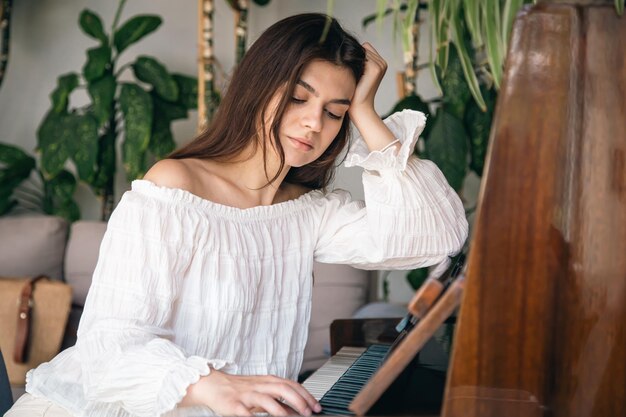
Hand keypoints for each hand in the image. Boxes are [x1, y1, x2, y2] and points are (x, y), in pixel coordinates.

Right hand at [180, 369, 321, 416]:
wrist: (214, 385)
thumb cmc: (240, 389)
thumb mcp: (263, 391)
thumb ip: (280, 399)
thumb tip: (299, 409)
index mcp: (268, 381)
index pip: (292, 385)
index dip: (306, 395)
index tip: (316, 406)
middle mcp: (260, 385)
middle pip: (283, 388)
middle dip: (298, 400)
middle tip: (309, 412)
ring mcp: (247, 395)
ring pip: (267, 399)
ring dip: (281, 410)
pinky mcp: (234, 405)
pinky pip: (246, 412)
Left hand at [348, 42, 387, 120]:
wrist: (359, 108)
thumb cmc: (355, 92)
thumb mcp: (357, 73)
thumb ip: (357, 59)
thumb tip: (345, 46)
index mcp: (380, 63)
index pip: (365, 48)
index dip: (356, 56)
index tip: (352, 70)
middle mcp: (382, 63)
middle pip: (363, 48)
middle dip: (354, 58)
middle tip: (353, 75)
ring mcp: (380, 65)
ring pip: (362, 51)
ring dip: (354, 61)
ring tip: (354, 77)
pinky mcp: (376, 68)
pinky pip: (361, 56)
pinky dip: (354, 64)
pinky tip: (355, 77)